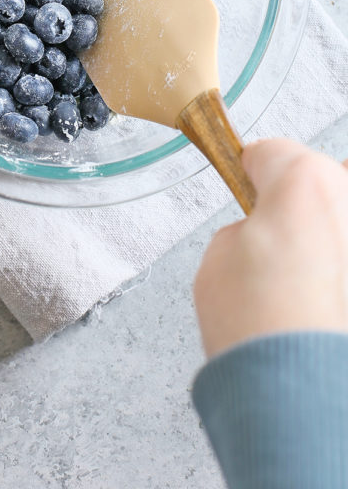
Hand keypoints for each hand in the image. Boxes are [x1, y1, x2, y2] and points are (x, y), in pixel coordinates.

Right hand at [194, 139, 347, 358]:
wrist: (299, 398)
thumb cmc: (260, 329)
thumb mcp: (217, 258)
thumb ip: (243, 227)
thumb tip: (260, 233)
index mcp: (305, 179)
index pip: (271, 153)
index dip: (250, 174)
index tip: (247, 188)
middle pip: (320, 182)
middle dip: (301, 208)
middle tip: (279, 248)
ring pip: (342, 223)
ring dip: (330, 240)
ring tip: (311, 287)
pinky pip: (345, 259)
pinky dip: (339, 273)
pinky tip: (328, 306)